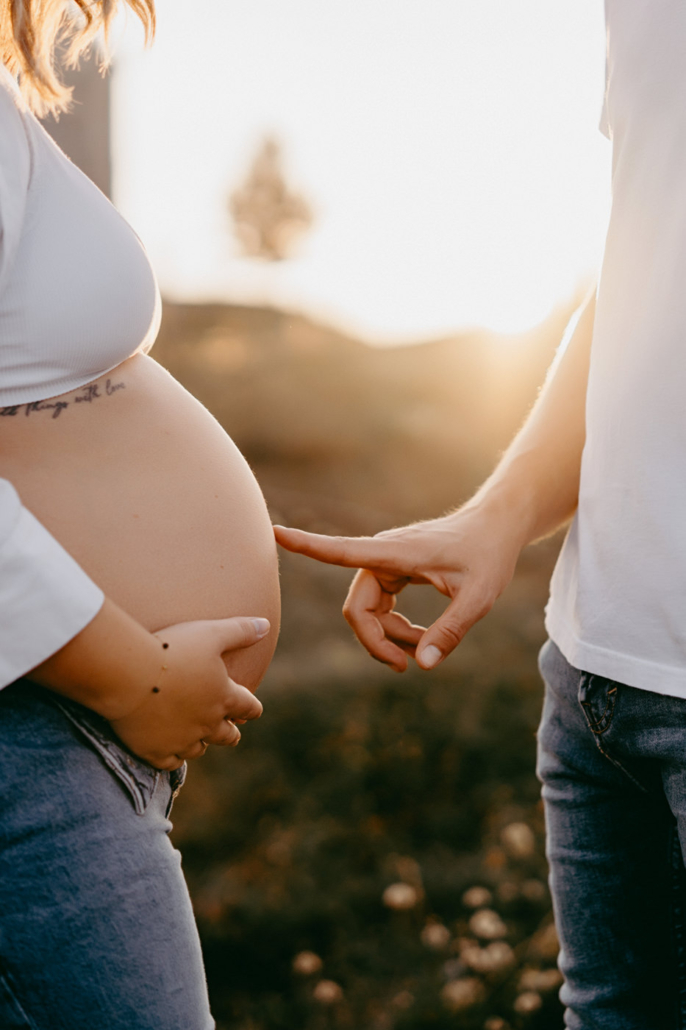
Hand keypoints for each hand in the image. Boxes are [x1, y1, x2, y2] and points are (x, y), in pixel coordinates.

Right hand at [109, 616, 268, 769]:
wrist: (127, 673)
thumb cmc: (170, 649)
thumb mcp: (210, 632)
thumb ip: (240, 630)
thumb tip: (266, 624)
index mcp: (224, 697)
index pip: (249, 708)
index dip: (252, 708)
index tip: (251, 709)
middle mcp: (207, 723)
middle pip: (227, 736)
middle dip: (230, 732)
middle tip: (230, 731)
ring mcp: (181, 740)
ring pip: (199, 750)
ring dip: (201, 743)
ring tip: (198, 738)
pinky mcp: (154, 751)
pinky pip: (171, 763)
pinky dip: (173, 758)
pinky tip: (171, 751)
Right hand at [275, 506, 522, 671]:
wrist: (496, 528)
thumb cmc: (488, 554)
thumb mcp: (478, 597)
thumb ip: (450, 631)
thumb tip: (423, 666)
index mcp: (395, 553)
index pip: (341, 551)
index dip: (307, 545)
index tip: (275, 531)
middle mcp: (383, 556)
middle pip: (357, 608)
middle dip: (377, 641)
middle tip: (406, 667)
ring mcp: (386, 564)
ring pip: (367, 612)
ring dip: (389, 637)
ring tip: (424, 649)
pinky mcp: (393, 572)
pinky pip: (379, 607)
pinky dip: (395, 627)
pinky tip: (420, 637)